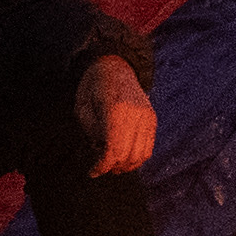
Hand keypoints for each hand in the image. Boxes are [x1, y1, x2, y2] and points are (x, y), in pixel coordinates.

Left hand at [75, 53, 157, 175]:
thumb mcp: (82, 107)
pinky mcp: (152, 118)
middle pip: (128, 156)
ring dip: (126, 164)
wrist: (115, 64)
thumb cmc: (93, 85)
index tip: (92, 172)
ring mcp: (147, 115)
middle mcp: (136, 113)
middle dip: (113, 167)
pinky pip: (149, 147)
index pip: (113, 150)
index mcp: (115, 109)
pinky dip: (137, 157)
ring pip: (142, 155)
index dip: (102, 166)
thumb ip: (92, 131)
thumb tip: (102, 152)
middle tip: (100, 167)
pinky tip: (124, 155)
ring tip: (112, 162)